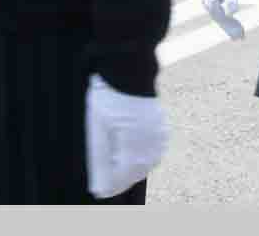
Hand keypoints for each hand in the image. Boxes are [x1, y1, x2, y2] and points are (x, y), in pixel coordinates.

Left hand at [85, 74, 168, 199]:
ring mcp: (159, 134)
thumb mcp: (97, 129)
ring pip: (147, 163)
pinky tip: (132, 150)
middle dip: (120, 178)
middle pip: (136, 172)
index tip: (97, 190)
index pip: (122, 177)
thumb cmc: (109, 96)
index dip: (108, 185)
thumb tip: (99, 188)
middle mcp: (152, 144)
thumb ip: (99, 160)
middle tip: (105, 180)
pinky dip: (143, 155)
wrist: (128, 67)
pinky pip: (155, 149)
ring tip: (116, 166)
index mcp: (135, 146)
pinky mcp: (162, 125)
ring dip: (132, 168)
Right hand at [200, 0, 244, 39]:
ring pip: (217, 14)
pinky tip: (234, 24)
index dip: (227, 22)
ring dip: (227, 24)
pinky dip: (226, 18)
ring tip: (239, 35)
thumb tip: (232, 11)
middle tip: (239, 37)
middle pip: (216, 15)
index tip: (238, 31)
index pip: (217, 11)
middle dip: (228, 27)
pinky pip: (218, 10)